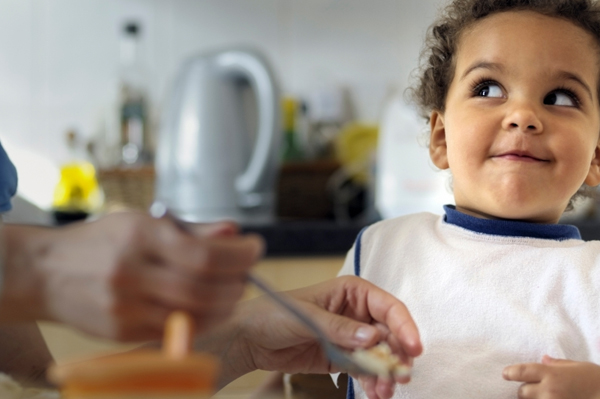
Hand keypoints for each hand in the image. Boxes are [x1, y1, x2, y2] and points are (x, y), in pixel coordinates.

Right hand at [0, 212, 262, 340]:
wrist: (47, 272)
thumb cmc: (101, 242)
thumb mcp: (143, 222)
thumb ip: (192, 230)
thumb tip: (233, 232)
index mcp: (139, 235)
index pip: (205, 253)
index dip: (240, 255)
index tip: (256, 249)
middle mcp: (131, 270)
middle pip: (204, 287)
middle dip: (237, 282)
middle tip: (247, 274)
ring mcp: (124, 305)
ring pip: (194, 314)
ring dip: (226, 305)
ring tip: (233, 291)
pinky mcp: (121, 331)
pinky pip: (174, 330)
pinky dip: (202, 321)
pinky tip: (209, 308)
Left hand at [217, 276, 421, 392]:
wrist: (249, 338)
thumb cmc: (274, 313)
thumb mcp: (307, 317)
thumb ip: (339, 327)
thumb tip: (371, 336)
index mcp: (351, 291)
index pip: (388, 307)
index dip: (404, 326)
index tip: (413, 347)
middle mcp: (355, 313)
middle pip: (389, 334)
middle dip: (397, 356)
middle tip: (400, 376)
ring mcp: (350, 337)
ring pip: (380, 356)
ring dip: (386, 374)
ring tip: (384, 391)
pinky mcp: (341, 358)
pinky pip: (365, 370)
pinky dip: (372, 382)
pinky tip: (376, 394)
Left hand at [503, 355, 599, 398]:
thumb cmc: (596, 381)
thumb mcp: (578, 366)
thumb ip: (558, 364)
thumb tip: (545, 359)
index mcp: (552, 374)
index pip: (522, 372)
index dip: (510, 372)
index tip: (505, 374)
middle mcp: (549, 390)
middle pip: (522, 392)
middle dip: (525, 390)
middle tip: (531, 388)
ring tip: (543, 395)